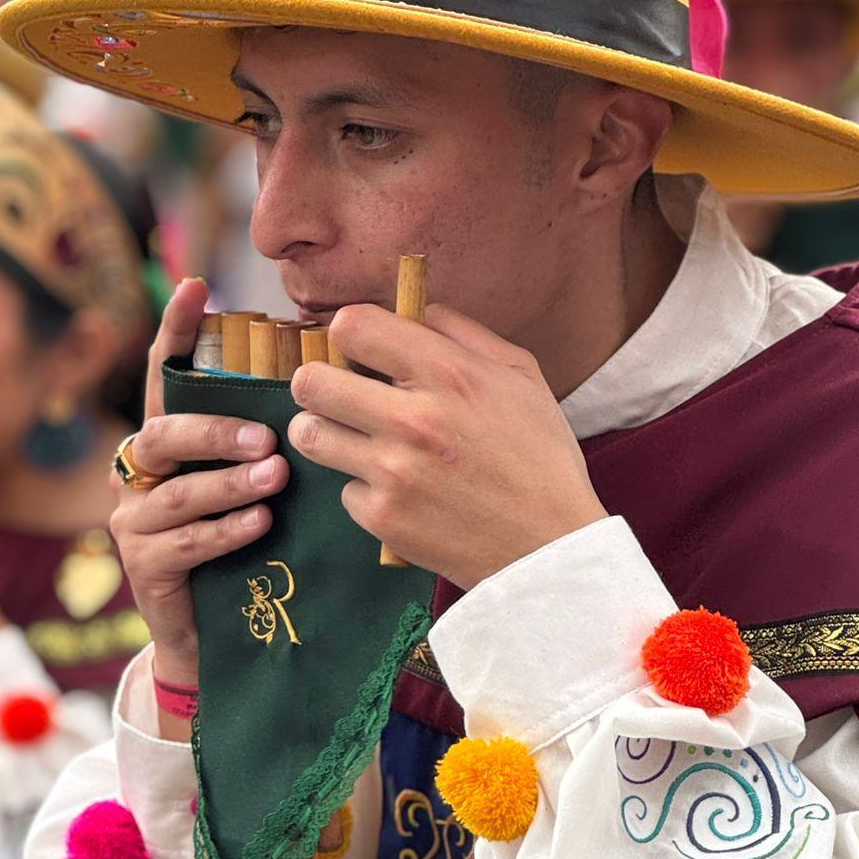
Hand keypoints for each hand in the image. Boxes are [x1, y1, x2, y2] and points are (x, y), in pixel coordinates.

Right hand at [109, 278, 288, 683]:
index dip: (175, 331)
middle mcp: (141, 472)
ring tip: (275, 477)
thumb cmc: (248, 545)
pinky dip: (224, 531)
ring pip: (177, 490)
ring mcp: (135, 520)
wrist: (216, 636)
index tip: (197, 286)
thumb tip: (331, 389)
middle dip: (214, 428)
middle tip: (268, 434)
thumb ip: (272, 440)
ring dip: (228, 482)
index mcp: (169, 441)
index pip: (165, 374)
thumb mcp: (258, 484)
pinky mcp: (143, 567)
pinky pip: (182, 543)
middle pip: (164, 432)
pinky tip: (259, 524)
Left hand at [288, 303, 606, 589]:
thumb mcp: (521, 376)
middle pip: (310, 381)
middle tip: (338, 395)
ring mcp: (392, 471)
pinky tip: (398, 492)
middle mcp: (413, 419)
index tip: (360, 350)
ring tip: (353, 439)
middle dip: (319, 383)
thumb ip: (465, 333)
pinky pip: (343, 489)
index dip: (348, 334)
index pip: (351, 326)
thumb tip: (416, 310)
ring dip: (325, 432)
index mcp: (448, 373)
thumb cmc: (540, 457)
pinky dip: (365, 489)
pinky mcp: (382, 517)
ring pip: (309, 434)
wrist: (549, 547)